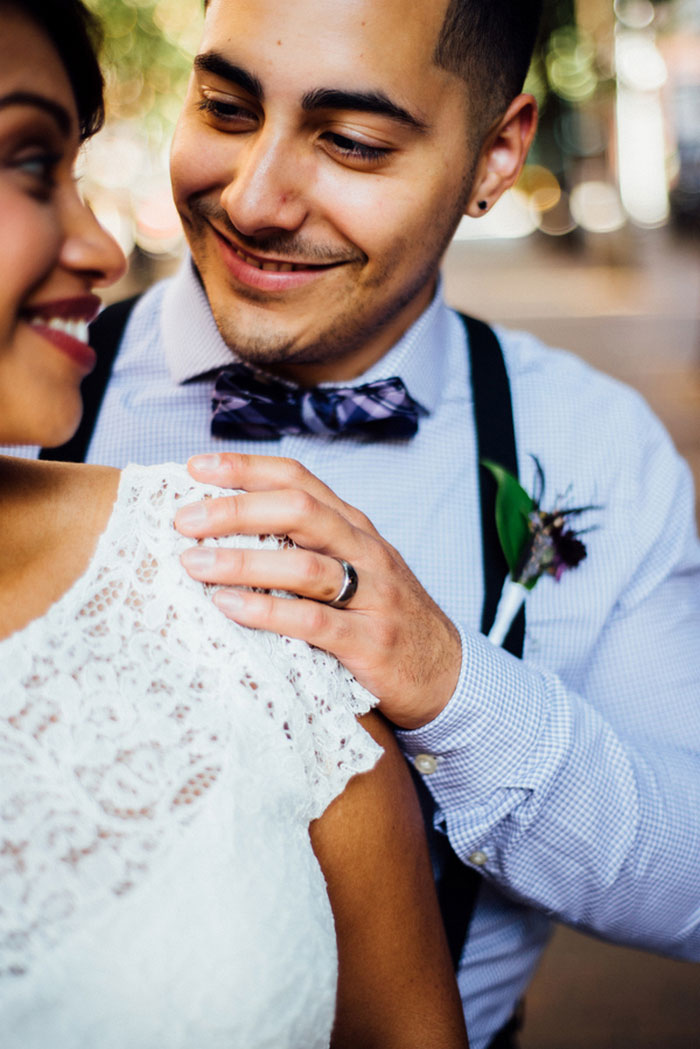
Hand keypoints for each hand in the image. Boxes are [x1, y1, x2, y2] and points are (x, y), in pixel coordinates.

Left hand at [174, 453, 461, 729]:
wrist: (446, 673)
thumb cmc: (382, 617)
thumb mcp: (352, 569)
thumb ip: (304, 547)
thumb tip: (225, 533)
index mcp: (354, 527)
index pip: (299, 480)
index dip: (246, 468)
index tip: (196, 466)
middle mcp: (365, 551)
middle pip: (299, 511)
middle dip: (235, 509)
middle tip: (184, 520)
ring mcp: (373, 595)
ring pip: (304, 564)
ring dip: (242, 561)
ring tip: (193, 563)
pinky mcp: (370, 641)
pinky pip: (312, 621)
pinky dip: (266, 612)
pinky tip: (228, 607)